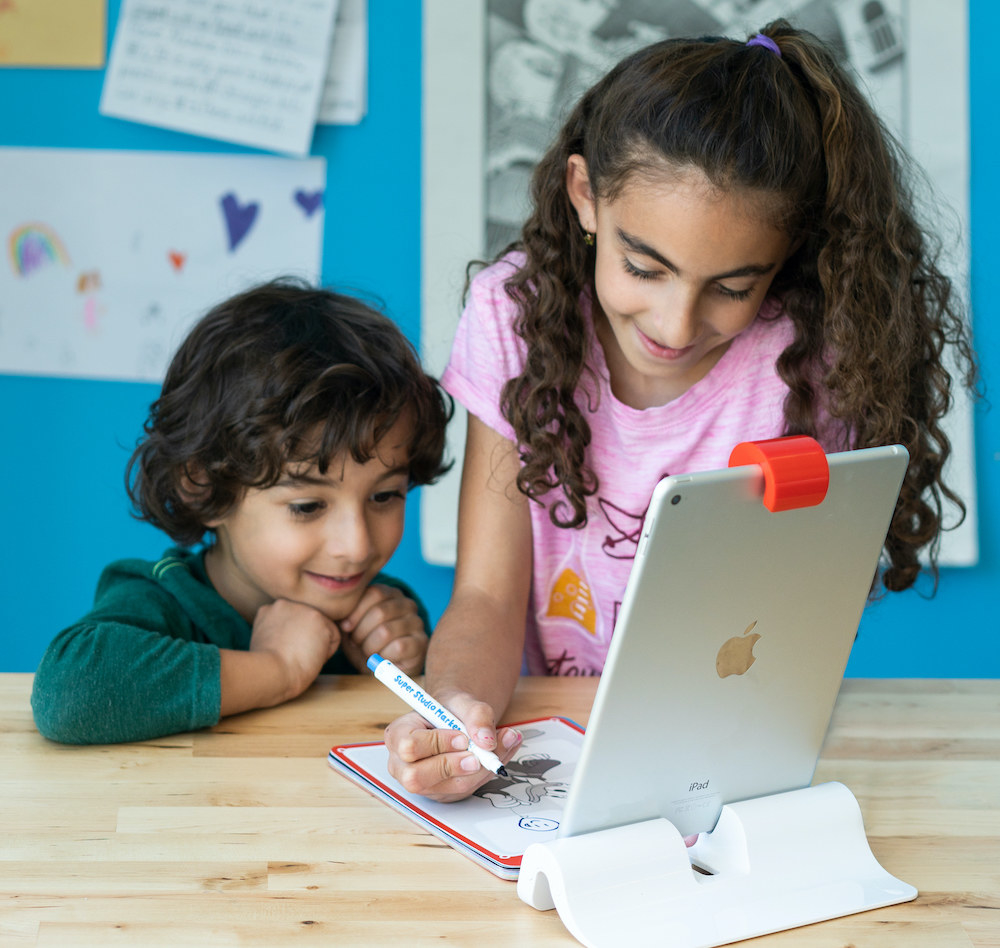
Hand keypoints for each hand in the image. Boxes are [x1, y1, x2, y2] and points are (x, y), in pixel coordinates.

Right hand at [249, 598, 341, 701]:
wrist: (272, 673)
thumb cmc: (270, 668)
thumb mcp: (266, 642)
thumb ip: (278, 631)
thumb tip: (293, 635)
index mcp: (269, 610)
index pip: (294, 625)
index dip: (292, 645)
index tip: (283, 655)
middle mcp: (284, 603)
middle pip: (308, 625)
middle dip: (305, 642)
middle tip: (292, 656)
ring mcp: (301, 608)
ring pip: (322, 630)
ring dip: (316, 646)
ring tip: (300, 656)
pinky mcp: (317, 617)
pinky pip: (334, 637)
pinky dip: (327, 653)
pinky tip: (310, 657)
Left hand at [339, 584, 427, 675]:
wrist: (383, 668)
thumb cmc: (365, 642)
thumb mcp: (353, 625)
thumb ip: (348, 613)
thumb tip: (341, 613)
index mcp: (390, 594)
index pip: (374, 593)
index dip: (356, 612)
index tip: (346, 627)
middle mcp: (408, 604)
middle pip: (379, 612)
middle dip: (361, 632)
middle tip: (357, 644)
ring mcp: (417, 622)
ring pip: (386, 631)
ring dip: (370, 647)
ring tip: (368, 653)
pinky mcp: (422, 642)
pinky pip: (398, 647)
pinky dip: (384, 657)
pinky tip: (381, 660)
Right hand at [384, 693, 521, 801]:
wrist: (455, 719)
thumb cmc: (449, 709)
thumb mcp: (463, 701)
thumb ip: (476, 714)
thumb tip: (486, 740)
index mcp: (398, 735)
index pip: (409, 747)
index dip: (436, 744)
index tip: (462, 737)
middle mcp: (403, 764)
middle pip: (417, 778)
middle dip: (451, 767)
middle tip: (476, 756)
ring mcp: (423, 783)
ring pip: (448, 788)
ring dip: (479, 770)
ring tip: (498, 749)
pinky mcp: (443, 792)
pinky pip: (465, 790)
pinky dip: (486, 773)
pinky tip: (497, 756)